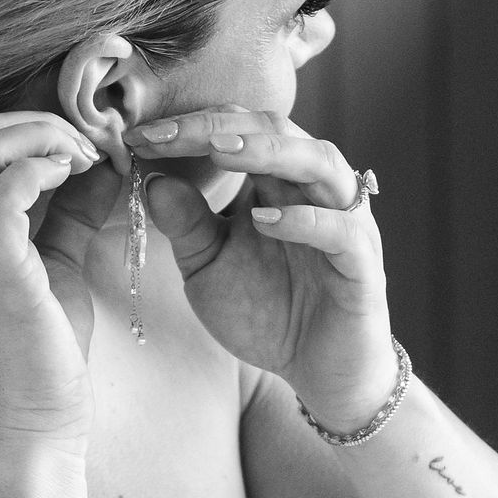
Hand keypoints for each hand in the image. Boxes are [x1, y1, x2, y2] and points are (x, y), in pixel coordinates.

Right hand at [0, 112, 120, 452]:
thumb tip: (103, 165)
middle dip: (36, 124)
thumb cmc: (40, 354)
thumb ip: (68, 213)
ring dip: (45, 138)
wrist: (34, 420)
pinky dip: (41, 168)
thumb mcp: (52, 267)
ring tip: (84, 157)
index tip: (75, 150)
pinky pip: (3, 193)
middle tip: (85, 146)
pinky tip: (71, 176)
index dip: (27, 136)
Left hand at [125, 108, 398, 430]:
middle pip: (274, 129)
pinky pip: (340, 229)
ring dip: (268, 151)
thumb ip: (186, 226)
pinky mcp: (361, 262)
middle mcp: (312, 188)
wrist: (316, 369)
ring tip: (219, 153)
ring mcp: (342, 220)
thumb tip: (150, 180)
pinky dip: (306, 220)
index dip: (187, 128)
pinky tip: (264, 222)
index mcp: (273, 181)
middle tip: (165, 135)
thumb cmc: (265, 312)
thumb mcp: (208, 269)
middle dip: (217, 128)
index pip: (234, 132)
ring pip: (317, 161)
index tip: (136, 137)